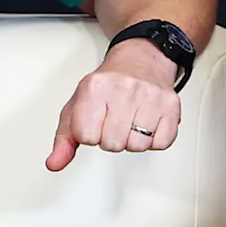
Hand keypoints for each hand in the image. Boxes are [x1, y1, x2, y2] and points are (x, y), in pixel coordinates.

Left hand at [47, 49, 183, 170]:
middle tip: (113, 122)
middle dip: (111, 140)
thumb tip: (54, 164)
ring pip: (138, 145)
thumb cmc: (105, 87)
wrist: (139, 62)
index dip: (89, 136)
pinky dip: (154, 139)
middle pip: (113, 144)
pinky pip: (162, 142)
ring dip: (133, 141)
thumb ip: (64, 140)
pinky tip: (147, 124)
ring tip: (130, 122)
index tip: (94, 123)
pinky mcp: (171, 104)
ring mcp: (149, 96)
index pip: (86, 137)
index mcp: (94, 89)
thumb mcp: (76, 108)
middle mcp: (123, 89)